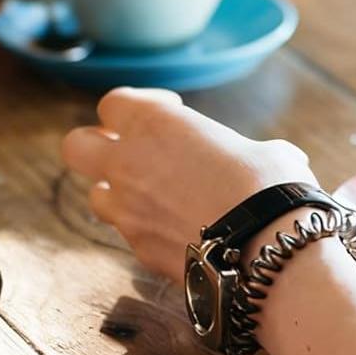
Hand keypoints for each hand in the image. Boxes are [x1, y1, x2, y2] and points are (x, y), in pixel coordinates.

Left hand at [62, 88, 316, 281]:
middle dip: (96, 146)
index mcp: (155, 123)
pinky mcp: (137, 250)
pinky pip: (127, 234)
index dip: (135, 105)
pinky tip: (179, 232)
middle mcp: (128, 162)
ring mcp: (127, 210)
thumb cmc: (271, 189)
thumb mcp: (269, 152)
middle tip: (129, 151)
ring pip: (96, 195)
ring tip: (156, 197)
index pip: (113, 103)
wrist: (267, 251)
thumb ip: (249, 150)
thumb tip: (278, 159)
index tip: (168, 110)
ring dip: (117, 193)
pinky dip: (144, 230)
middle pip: (76, 146)